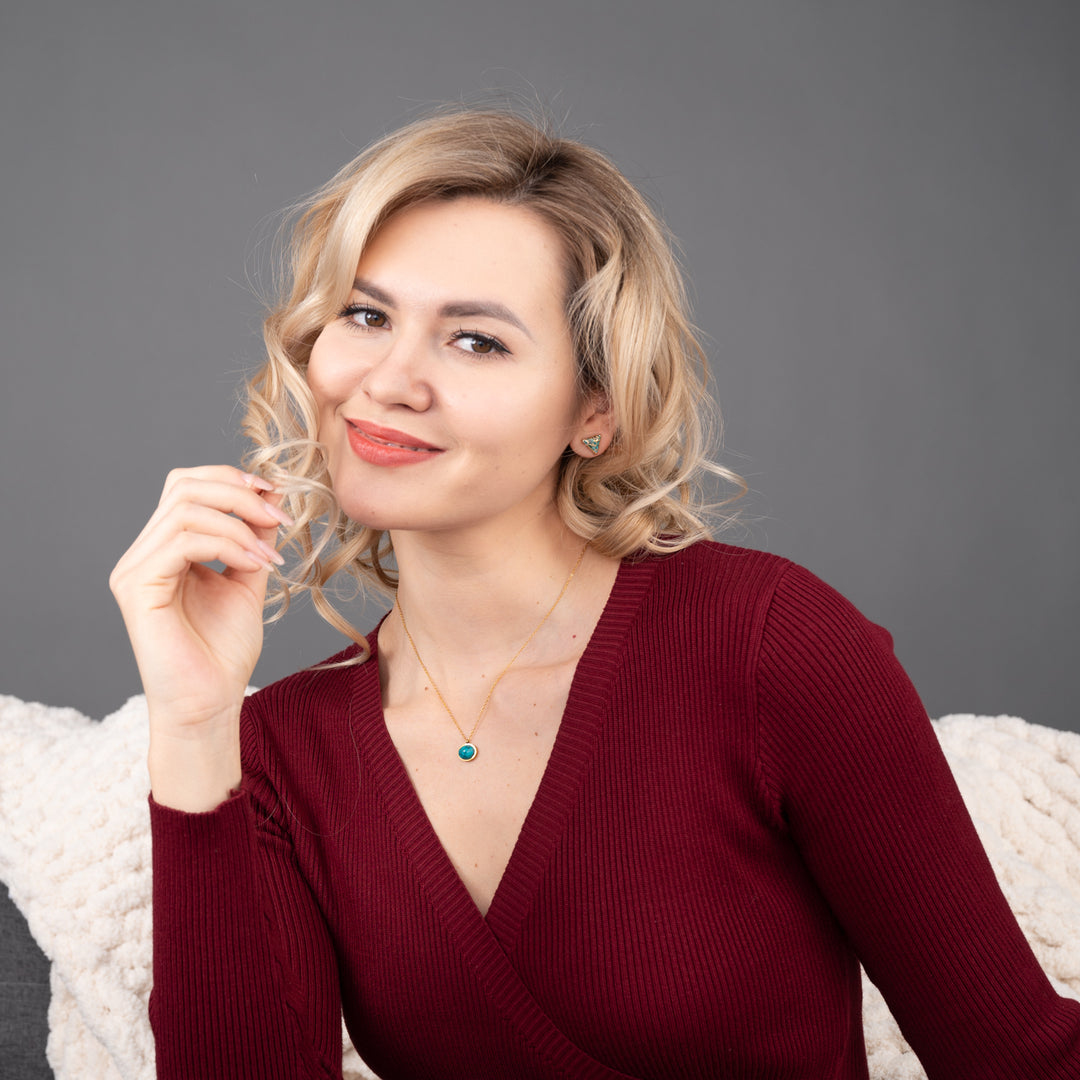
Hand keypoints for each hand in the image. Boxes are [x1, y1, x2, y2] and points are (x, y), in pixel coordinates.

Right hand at [109, 465, 292, 807]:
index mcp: (166, 548)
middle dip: (239, 494)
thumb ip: (254, 539)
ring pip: (184, 510)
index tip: (276, 496)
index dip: (231, 480)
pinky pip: (181, 542)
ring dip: (239, 523)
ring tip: (269, 555)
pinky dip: (227, 544)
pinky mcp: (138, 588)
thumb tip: (272, 495)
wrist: (211, 702)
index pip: (187, 486)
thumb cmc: (224, 651)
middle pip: (183, 487)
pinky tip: (254, 566)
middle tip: (278, 518)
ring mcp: (135, 569)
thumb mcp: (248, 580)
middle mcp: (144, 553)